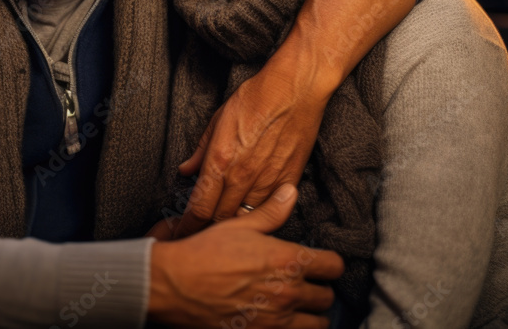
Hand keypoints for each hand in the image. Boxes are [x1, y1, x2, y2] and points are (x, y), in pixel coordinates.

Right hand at [147, 184, 343, 328]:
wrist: (174, 286)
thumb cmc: (204, 252)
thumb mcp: (238, 226)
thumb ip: (271, 212)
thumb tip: (290, 191)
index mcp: (287, 260)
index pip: (334, 266)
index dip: (328, 263)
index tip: (319, 263)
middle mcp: (288, 292)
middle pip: (327, 297)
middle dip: (318, 290)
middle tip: (304, 285)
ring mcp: (276, 320)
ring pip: (317, 324)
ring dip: (310, 315)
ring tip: (296, 307)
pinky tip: (278, 321)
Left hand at [172, 68, 329, 237]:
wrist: (295, 89)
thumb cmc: (256, 98)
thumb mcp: (219, 119)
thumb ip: (201, 150)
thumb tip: (186, 170)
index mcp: (220, 160)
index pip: (199, 207)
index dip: (188, 224)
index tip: (182, 230)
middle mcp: (242, 176)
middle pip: (220, 218)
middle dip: (206, 227)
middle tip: (199, 230)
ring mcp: (267, 181)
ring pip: (244, 218)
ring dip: (232, 222)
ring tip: (223, 225)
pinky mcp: (288, 181)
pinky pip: (269, 210)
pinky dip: (257, 214)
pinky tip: (251, 211)